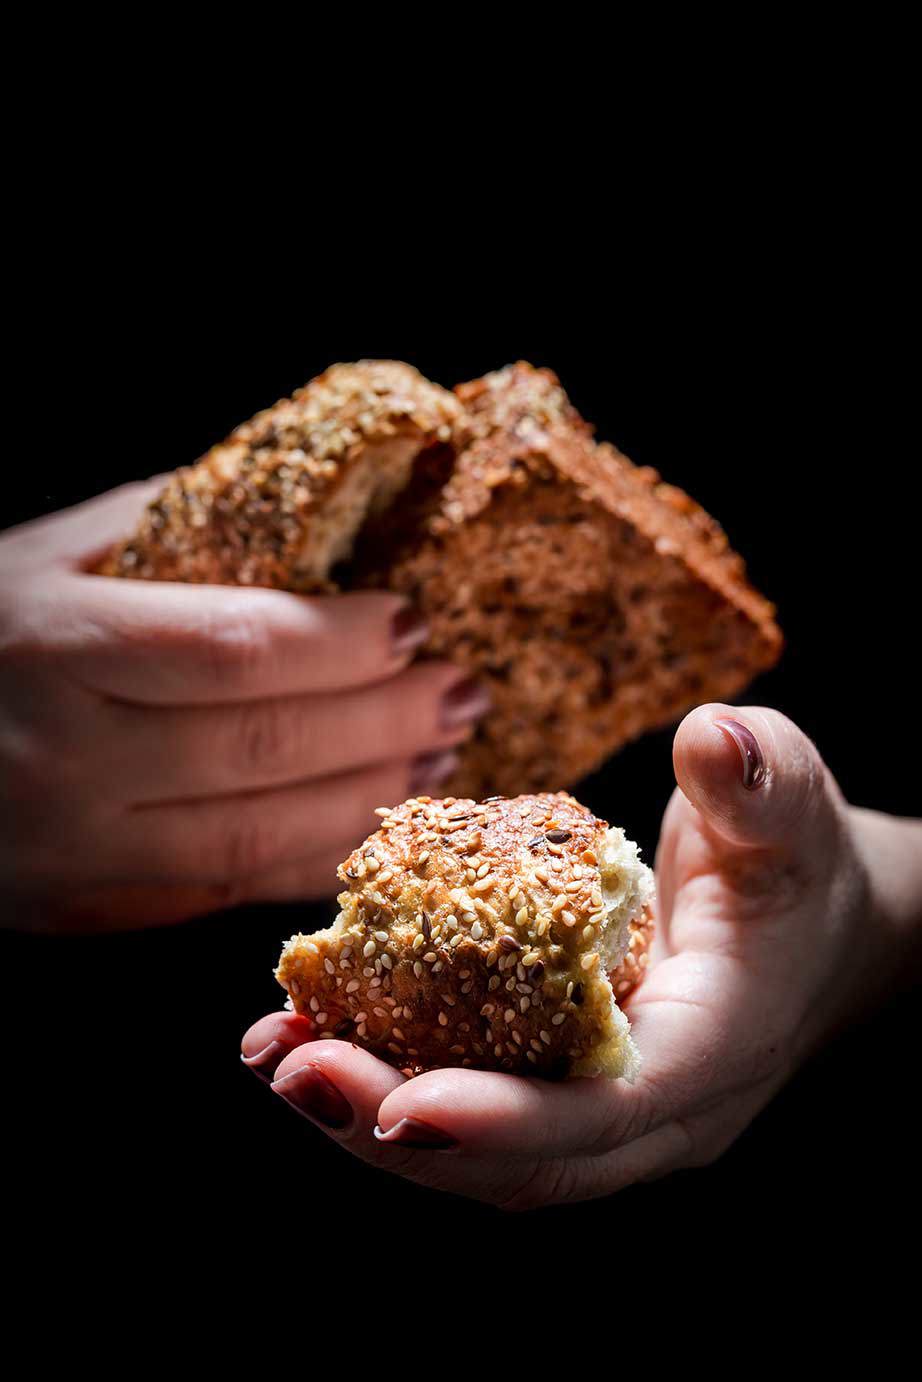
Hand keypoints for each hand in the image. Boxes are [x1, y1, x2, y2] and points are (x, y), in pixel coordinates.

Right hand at [1, 482, 488, 931]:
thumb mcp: (42, 555)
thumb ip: (169, 527)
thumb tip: (314, 513)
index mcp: (54, 644)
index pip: (233, 648)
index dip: (341, 642)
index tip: (413, 620)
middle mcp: (67, 755)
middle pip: (266, 745)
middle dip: (387, 717)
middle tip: (463, 687)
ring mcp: (78, 847)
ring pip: (259, 834)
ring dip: (372, 795)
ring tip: (442, 752)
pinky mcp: (92, 906)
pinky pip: (229, 888)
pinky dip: (316, 855)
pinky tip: (376, 817)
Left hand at [241, 704, 920, 1207]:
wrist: (807, 926)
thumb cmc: (792, 860)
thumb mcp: (787, 805)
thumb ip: (760, 781)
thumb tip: (711, 743)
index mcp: (716, 1050)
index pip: (610, 1112)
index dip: (507, 1119)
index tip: (402, 1105)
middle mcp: (656, 1113)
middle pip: (522, 1162)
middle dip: (396, 1132)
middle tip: (292, 1068)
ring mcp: (606, 1115)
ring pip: (482, 1154)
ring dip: (368, 1115)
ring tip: (273, 1052)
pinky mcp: (560, 1087)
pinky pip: (468, 1101)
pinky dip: (385, 1077)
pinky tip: (310, 1025)